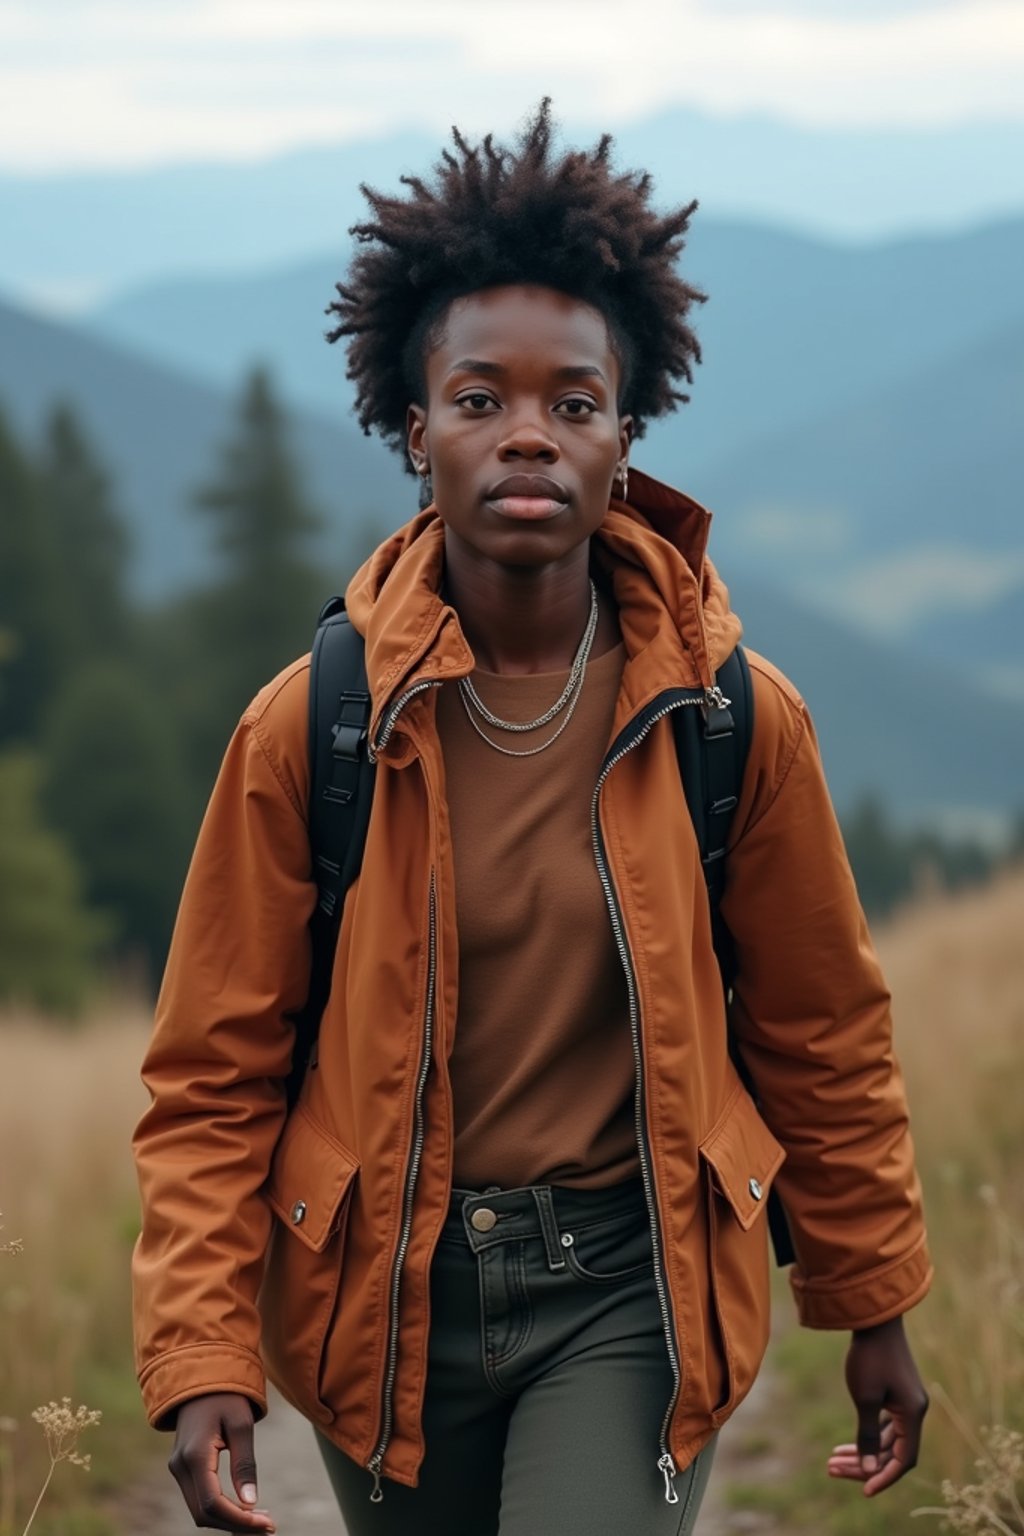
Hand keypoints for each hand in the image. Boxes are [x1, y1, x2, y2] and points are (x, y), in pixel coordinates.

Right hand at [169, 1393, 275, 1531]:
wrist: (200, 1375)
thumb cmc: (226, 1395)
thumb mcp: (242, 1424)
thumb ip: (244, 1464)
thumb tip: (251, 1503)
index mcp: (194, 1455)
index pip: (213, 1504)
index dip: (239, 1521)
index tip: (268, 1524)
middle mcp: (180, 1467)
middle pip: (204, 1514)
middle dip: (236, 1525)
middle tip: (269, 1525)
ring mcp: (177, 1468)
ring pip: (200, 1511)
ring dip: (229, 1519)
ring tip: (261, 1518)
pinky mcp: (182, 1468)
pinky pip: (199, 1498)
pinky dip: (220, 1509)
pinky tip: (244, 1507)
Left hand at [827, 1315, 927, 1496]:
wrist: (874, 1318)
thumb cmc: (869, 1356)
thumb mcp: (865, 1398)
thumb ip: (867, 1435)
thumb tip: (868, 1469)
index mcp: (913, 1414)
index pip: (904, 1460)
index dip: (884, 1477)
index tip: (864, 1491)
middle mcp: (914, 1411)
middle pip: (891, 1451)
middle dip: (863, 1465)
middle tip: (832, 1469)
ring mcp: (905, 1401)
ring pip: (885, 1439)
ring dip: (861, 1452)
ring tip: (832, 1460)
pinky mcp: (895, 1392)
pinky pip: (883, 1425)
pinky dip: (866, 1436)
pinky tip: (846, 1444)